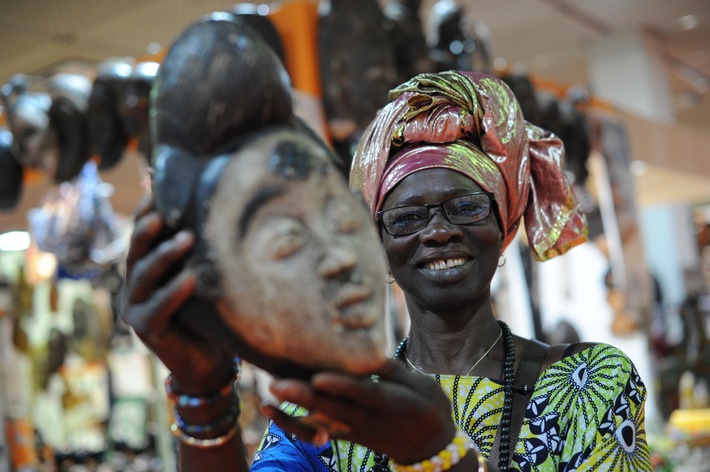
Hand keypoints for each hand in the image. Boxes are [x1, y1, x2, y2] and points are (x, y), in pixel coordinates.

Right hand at [120, 198, 232, 392]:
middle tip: (164, 212)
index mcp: (145, 270)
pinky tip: (190, 278)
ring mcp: (136, 308)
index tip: (155, 192)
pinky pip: (158, 307)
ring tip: (187, 239)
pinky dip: (174, 291)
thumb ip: (199, 254)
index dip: (144, 215)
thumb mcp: (202, 278)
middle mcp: (135, 286)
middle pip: (136, 252)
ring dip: (165, 255)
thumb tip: (220, 213)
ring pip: (144, 276)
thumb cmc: (208, 314)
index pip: (141, 238)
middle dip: (147, 230)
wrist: (209, 362)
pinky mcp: (145, 330)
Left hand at [261, 359, 456, 464]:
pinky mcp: (347, 435)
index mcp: (389, 403)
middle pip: (333, 407)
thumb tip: (368, 352)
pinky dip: (292, 423)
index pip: (361, 393)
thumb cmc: (429, 407)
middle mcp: (368, 418)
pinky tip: (270, 410)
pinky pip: (317, 431)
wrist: (430, 447)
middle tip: (277, 383)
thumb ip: (393, 371)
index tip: (318, 377)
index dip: (339, 386)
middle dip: (305, 396)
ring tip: (270, 392)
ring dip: (294, 409)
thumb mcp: (422, 385)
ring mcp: (355, 429)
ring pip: (321, 420)